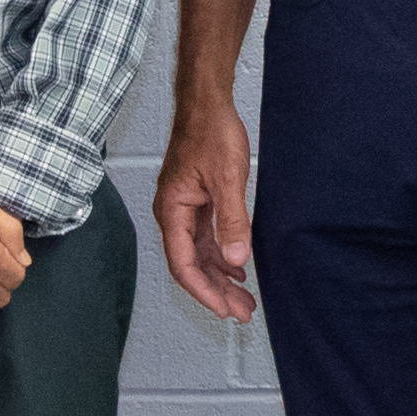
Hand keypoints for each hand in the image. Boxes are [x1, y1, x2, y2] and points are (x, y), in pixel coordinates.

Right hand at [154, 97, 258, 322]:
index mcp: (172, 210)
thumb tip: (237, 259)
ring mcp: (184, 208)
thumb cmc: (210, 131)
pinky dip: (221, 256)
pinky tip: (237, 268)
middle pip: (191, 265)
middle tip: (242, 312)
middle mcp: (173, 213)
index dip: (205, 291)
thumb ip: (232, 221)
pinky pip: (205, 238)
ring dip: (220, 277)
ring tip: (244, 298)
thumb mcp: (228, 178)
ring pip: (199, 254)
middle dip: (216, 291)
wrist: (207, 102)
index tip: (225, 310)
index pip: (183, 265)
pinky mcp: (196, 201)